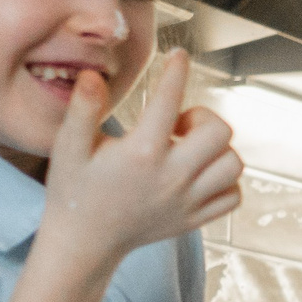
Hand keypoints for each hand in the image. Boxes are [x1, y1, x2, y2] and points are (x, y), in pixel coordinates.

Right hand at [37, 49, 243, 271]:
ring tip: (188, 150)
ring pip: (233, 163)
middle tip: (177, 124)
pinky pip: (233, 195)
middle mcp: (171, 177)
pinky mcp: (195, 219)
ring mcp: (187, 201)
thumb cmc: (74, 191)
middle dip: (202, 118)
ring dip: (217, 149)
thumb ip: (82, 110)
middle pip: (219, 132)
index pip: (168, 101)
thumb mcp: (68, 149)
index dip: (176, 72)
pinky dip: (224, 181)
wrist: (83, 244)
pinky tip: (198, 174)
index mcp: (140, 154)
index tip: (179, 56)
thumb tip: (92, 75)